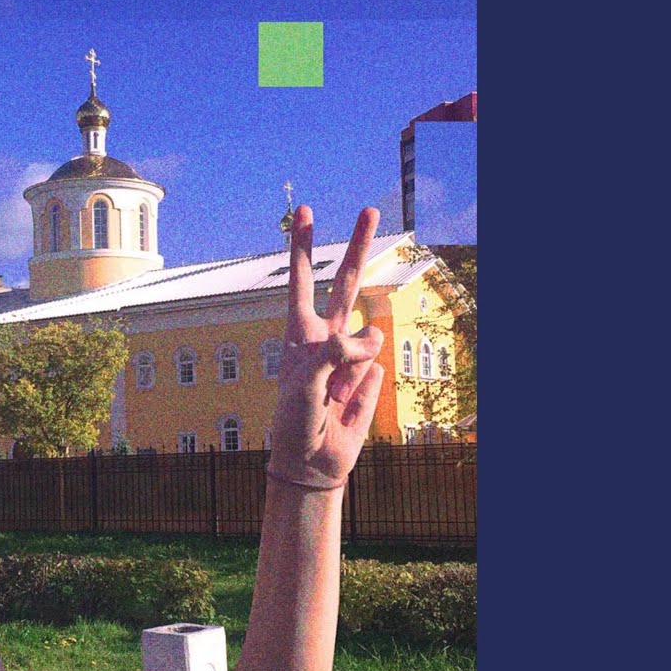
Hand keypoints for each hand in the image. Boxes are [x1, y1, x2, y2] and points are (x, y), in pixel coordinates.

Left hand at [267, 206, 385, 488]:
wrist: (312, 461)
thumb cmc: (295, 420)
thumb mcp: (304, 382)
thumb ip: (335, 350)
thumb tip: (374, 335)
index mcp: (299, 332)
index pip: (301, 281)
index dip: (303, 247)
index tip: (305, 212)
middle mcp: (326, 336)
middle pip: (345, 282)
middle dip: (357, 246)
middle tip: (370, 209)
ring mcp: (352, 355)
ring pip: (369, 335)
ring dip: (353, 366)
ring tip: (333, 397)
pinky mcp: (372, 375)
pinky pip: (375, 370)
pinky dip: (363, 389)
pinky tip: (347, 406)